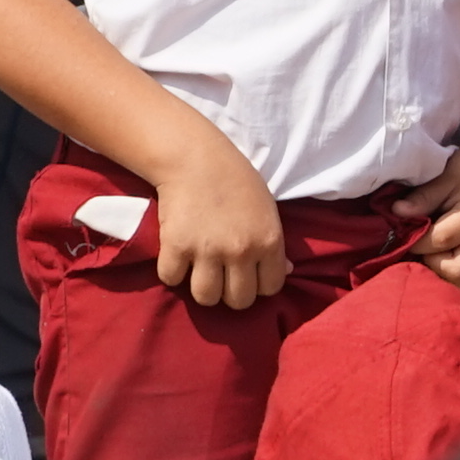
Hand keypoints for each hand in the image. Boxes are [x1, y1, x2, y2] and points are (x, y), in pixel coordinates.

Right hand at [151, 135, 289, 311]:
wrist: (195, 157)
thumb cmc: (236, 179)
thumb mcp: (266, 208)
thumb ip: (275, 243)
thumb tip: (287, 271)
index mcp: (269, 241)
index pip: (271, 288)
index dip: (259, 284)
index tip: (248, 273)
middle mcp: (241, 250)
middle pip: (239, 301)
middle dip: (230, 292)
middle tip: (222, 274)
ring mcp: (208, 251)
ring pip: (206, 298)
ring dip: (202, 287)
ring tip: (200, 270)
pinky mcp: (177, 246)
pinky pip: (172, 279)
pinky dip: (172, 271)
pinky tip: (178, 255)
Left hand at [391, 144, 459, 290]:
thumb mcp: (447, 177)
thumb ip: (423, 198)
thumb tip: (396, 213)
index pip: (442, 240)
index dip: (417, 242)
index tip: (404, 235)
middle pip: (457, 271)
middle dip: (431, 264)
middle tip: (420, 249)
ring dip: (444, 275)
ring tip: (432, 255)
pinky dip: (458, 279)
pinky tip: (446, 261)